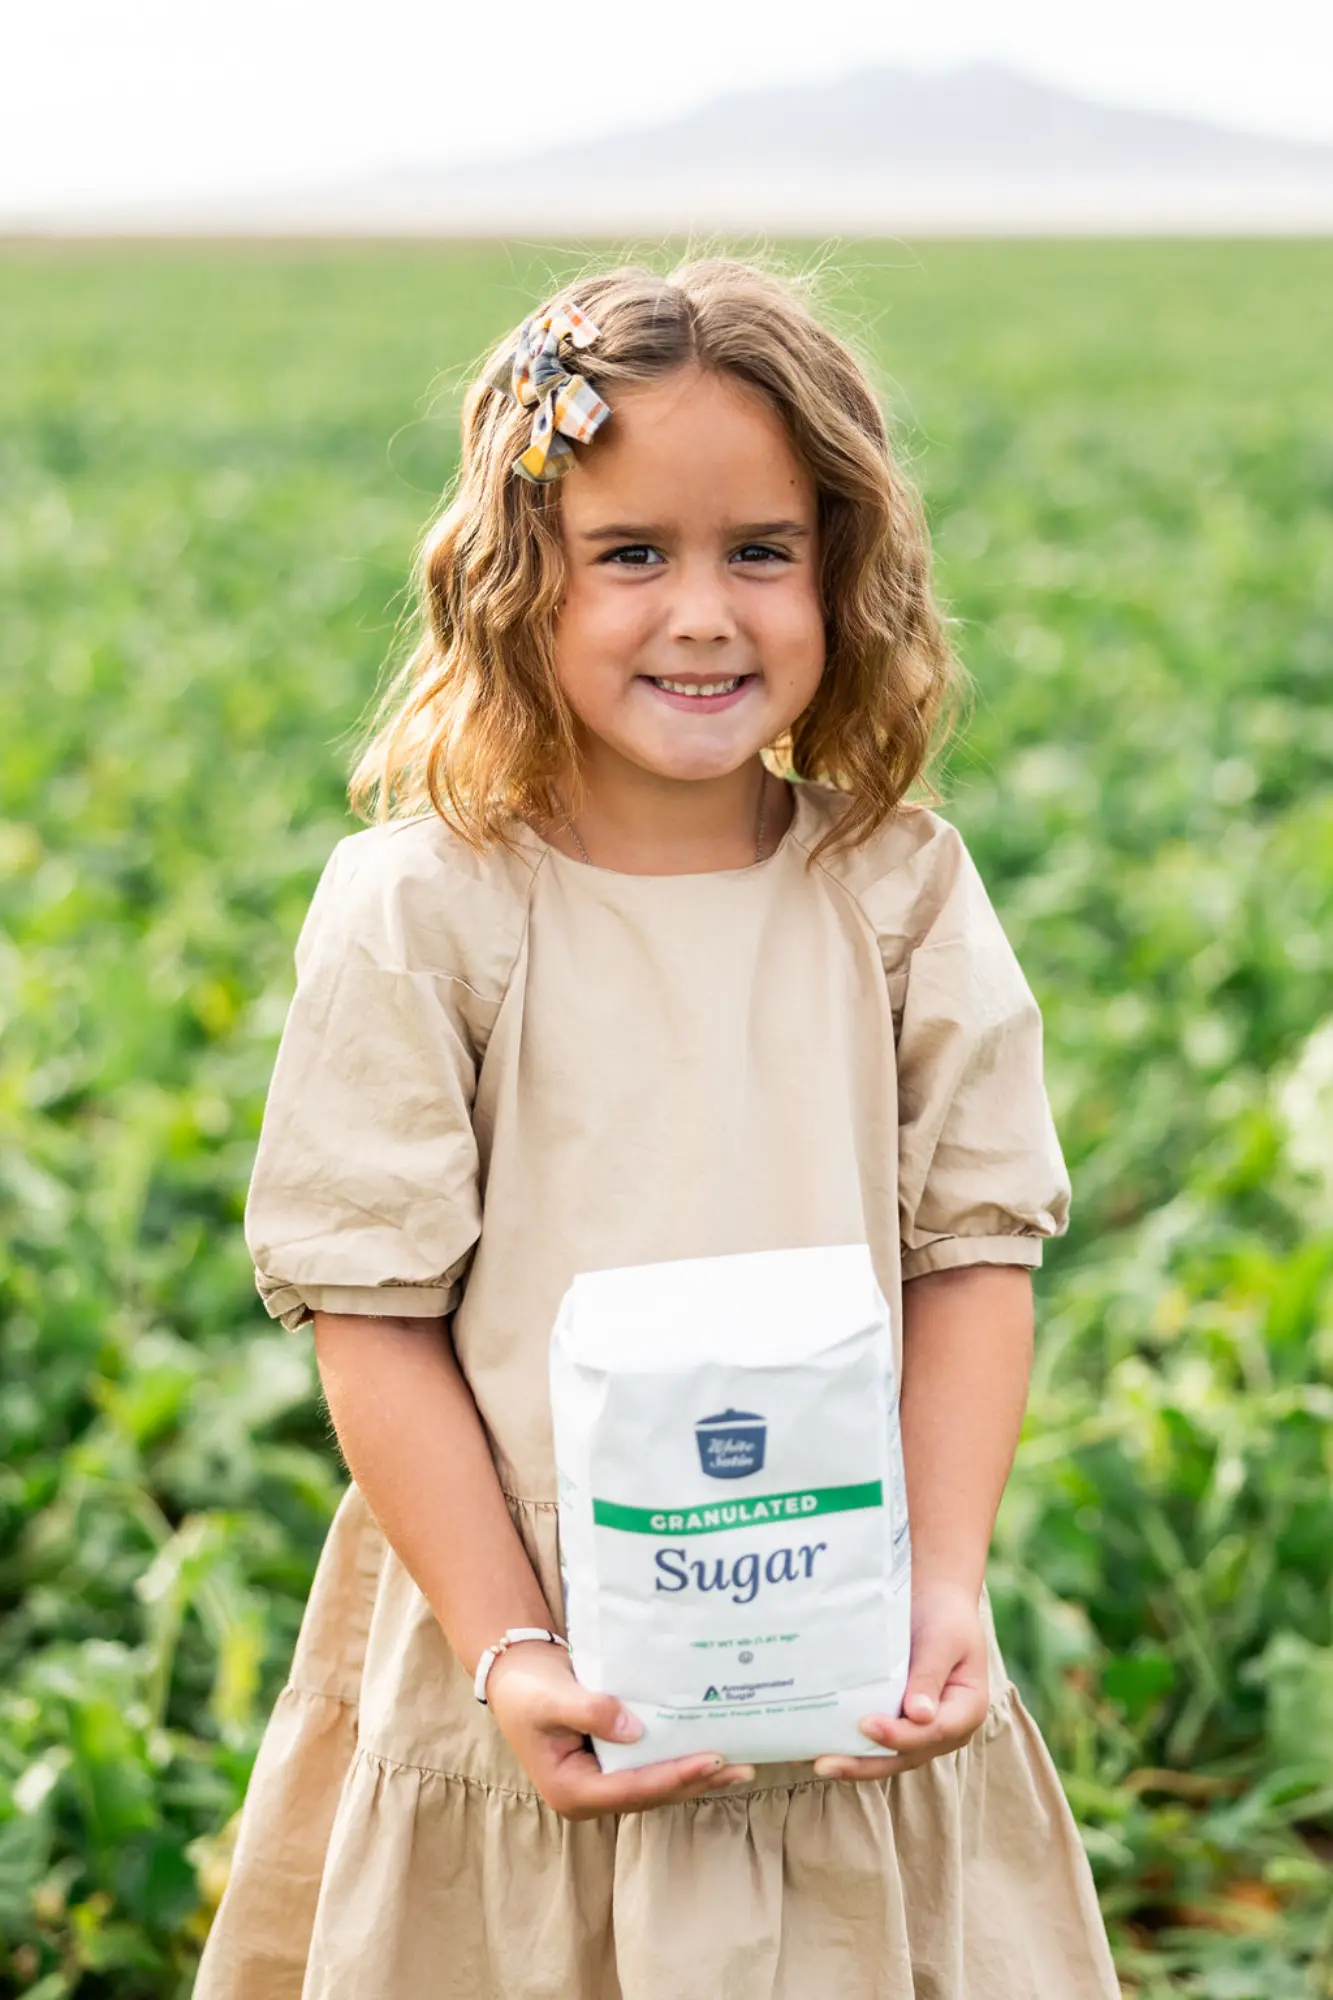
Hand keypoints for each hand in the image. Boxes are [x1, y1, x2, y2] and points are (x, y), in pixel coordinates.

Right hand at [484, 1641, 755, 1820]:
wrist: (515, 1675)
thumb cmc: (528, 1689)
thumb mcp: (552, 1698)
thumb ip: (590, 1711)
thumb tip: (635, 1730)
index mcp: (571, 1790)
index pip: (633, 1788)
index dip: (674, 1776)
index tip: (712, 1761)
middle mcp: (590, 1795)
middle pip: (652, 1793)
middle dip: (696, 1781)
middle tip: (741, 1767)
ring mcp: (602, 1782)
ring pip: (656, 1784)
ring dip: (695, 1776)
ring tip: (740, 1765)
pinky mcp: (611, 1765)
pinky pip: (652, 1768)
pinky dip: (680, 1760)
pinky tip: (709, 1751)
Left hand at [812, 1578, 989, 1780]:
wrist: (935, 1601)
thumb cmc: (945, 1617)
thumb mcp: (943, 1640)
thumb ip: (931, 1675)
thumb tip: (920, 1716)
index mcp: (965, 1710)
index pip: (933, 1732)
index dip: (900, 1735)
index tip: (866, 1724)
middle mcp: (943, 1729)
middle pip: (905, 1756)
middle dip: (865, 1763)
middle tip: (825, 1763)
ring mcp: (919, 1730)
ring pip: (887, 1756)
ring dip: (853, 1761)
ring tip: (817, 1762)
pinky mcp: (896, 1721)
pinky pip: (875, 1741)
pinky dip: (850, 1745)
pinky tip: (819, 1745)